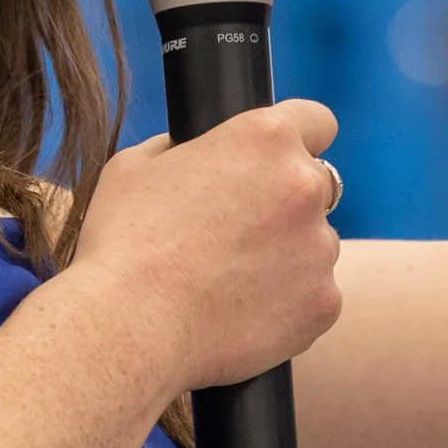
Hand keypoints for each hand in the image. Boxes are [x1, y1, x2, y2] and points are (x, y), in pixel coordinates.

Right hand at [72, 101, 343, 395]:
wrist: (129, 328)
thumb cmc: (123, 244)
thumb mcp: (136, 167)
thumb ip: (181, 148)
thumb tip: (194, 153)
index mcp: (263, 139)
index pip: (315, 120)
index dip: (297, 137)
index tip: (281, 159)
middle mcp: (303, 186)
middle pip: (317, 185)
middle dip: (287, 202)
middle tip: (240, 232)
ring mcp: (319, 247)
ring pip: (315, 244)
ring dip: (288, 255)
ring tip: (229, 282)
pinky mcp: (324, 302)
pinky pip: (315, 296)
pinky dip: (288, 304)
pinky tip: (241, 313)